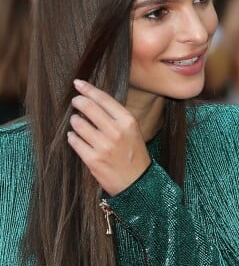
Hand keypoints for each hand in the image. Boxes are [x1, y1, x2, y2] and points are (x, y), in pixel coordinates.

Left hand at [68, 79, 151, 195]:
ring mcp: (103, 146)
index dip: (88, 89)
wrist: (137, 182)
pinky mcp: (92, 159)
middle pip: (89, 108)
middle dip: (78, 101)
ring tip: (77, 121)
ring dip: (75, 120)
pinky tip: (75, 137)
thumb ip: (116, 116)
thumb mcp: (132, 130)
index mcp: (128, 121)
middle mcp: (116, 131)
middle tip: (75, 101)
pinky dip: (72, 137)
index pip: (104, 99)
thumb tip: (93, 100)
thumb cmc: (134, 153)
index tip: (78, 83)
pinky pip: (75, 141)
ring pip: (79, 124)